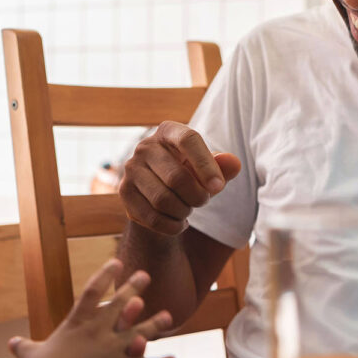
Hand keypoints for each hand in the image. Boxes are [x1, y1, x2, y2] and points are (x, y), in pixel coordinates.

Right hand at [0, 259, 175, 357]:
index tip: (116, 262)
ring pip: (140, 332)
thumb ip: (24, 348)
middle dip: (133, 287)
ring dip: (155, 324)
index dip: (104, 275)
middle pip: (120, 303)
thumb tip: (11, 343)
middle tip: (145, 275)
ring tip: (167, 316)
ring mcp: (112, 349)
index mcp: (76, 323)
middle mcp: (98, 331)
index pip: (91, 292)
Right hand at [118, 121, 241, 234]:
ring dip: (183, 211)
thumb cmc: (191, 176)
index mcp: (169, 131)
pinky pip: (152, 217)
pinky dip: (172, 226)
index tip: (219, 187)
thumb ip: (223, 167)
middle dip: (197, 196)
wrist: (161, 195)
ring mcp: (131, 169)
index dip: (206, 165)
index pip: (188, 139)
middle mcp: (145, 146)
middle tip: (203, 200)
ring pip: (163, 200)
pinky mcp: (124, 192)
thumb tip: (233, 163)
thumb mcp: (210, 170)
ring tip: (188, 210)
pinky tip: (178, 223)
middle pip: (176, 177)